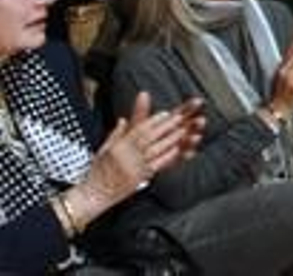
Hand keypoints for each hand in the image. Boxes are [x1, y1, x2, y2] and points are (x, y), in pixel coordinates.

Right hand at [76, 94, 204, 216]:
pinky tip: (177, 149)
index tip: (165, 114)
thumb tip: (123, 120)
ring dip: (170, 139)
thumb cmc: (96, 173)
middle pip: (150, 137)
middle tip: (179, 118)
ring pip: (155, 149)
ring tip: (182, 130)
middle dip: (166, 126)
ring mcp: (133, 167)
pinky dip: (167, 156)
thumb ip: (115, 134)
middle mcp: (126, 156)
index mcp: (117, 147)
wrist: (93, 195)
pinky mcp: (139, 178)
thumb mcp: (102, 150)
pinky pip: (156, 165)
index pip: (139, 130)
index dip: (154, 121)